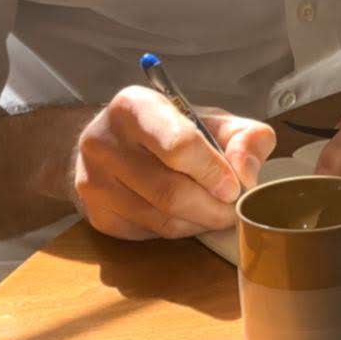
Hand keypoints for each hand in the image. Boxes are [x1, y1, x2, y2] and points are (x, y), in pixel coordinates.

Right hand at [72, 86, 274, 239]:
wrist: (112, 143)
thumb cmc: (170, 129)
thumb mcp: (211, 119)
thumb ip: (243, 137)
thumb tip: (246, 174)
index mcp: (134, 106)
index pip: (178, 145)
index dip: (213, 171)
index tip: (235, 186)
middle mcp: (104, 142)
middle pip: (170, 191)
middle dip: (213, 207)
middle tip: (234, 208)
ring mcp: (94, 182)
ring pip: (161, 218)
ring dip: (200, 222)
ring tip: (217, 211)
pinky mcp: (97, 215)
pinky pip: (150, 233)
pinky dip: (180, 230)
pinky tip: (189, 216)